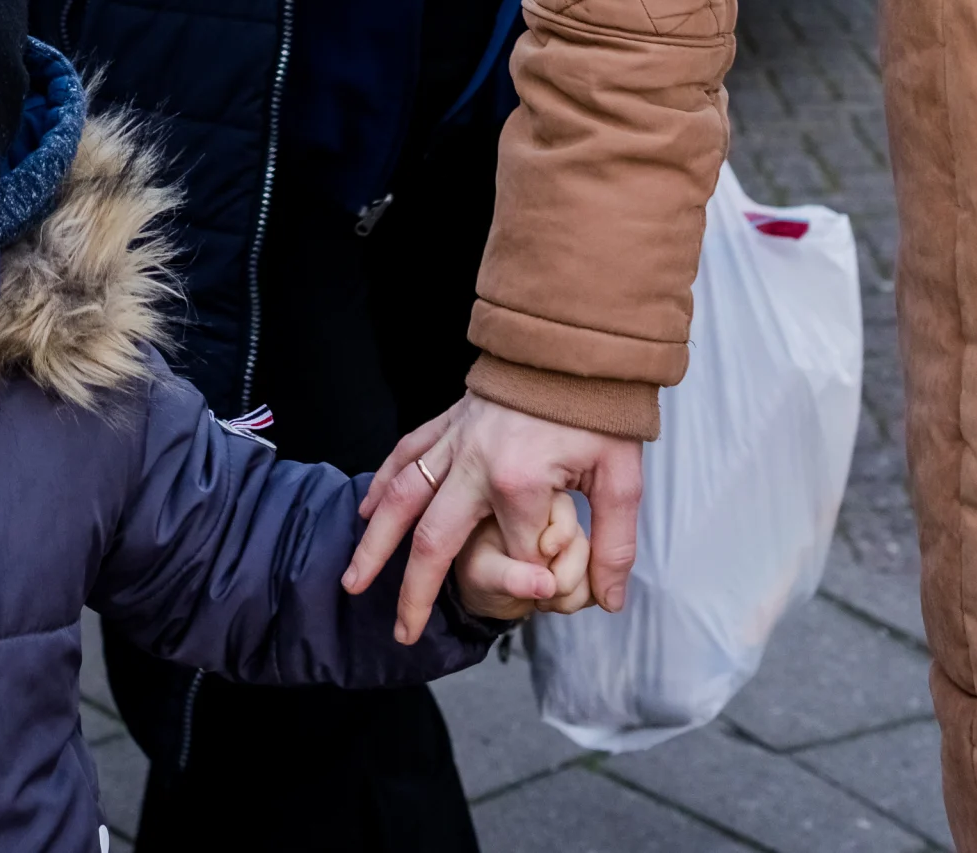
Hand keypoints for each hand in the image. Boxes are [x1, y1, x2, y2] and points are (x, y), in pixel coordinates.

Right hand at [344, 394, 646, 645]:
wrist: (575, 343)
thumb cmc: (600, 410)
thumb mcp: (622, 478)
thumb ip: (614, 544)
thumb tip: (609, 603)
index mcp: (519, 482)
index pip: (518, 552)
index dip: (535, 572)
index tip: (554, 576)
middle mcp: (473, 465)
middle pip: (433, 542)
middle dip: (414, 593)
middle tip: (401, 633)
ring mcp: (453, 442)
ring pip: (401, 500)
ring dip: (376, 544)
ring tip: (355, 580)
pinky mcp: (446, 422)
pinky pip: (404, 455)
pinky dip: (382, 483)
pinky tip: (366, 510)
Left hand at [448, 495, 592, 621]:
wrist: (486, 586)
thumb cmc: (477, 568)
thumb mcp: (482, 572)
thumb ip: (511, 576)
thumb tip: (547, 584)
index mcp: (531, 500)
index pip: (562, 518)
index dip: (556, 545)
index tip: (542, 557)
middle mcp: (558, 516)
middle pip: (583, 545)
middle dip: (566, 578)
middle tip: (542, 595)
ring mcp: (574, 539)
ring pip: (595, 568)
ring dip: (573, 594)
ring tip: (544, 602)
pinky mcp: (584, 561)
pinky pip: (598, 584)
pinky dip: (582, 599)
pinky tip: (557, 602)